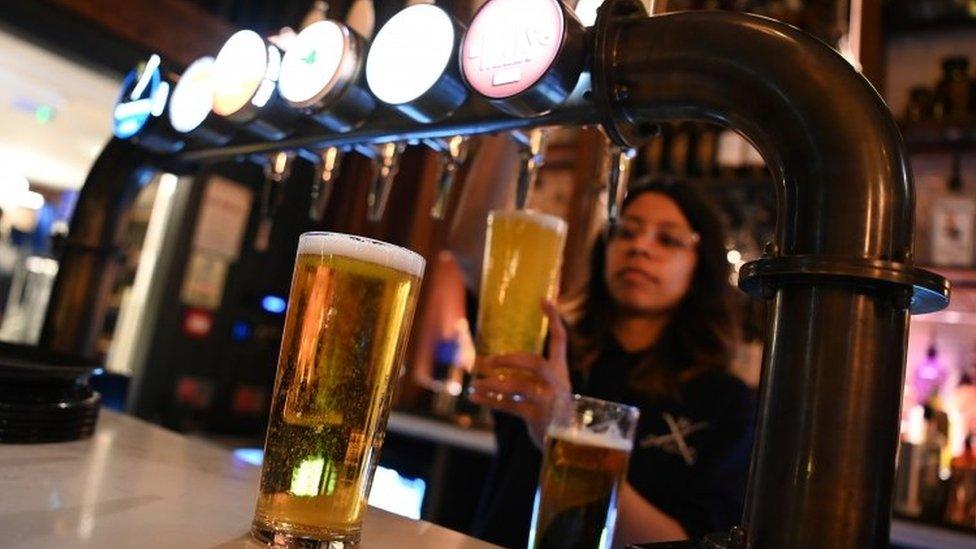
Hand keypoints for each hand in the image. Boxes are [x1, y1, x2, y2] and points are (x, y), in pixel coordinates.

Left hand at [469, 300, 571, 447]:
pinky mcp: (538, 417)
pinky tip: (476, 397)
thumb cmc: (552, 410)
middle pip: (533, 363)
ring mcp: (549, 400)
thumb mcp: (548, 388)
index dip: (554, 319)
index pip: (560, 339)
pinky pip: (510, 405)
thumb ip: (527, 376)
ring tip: (475, 384)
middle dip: (507, 360)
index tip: (544, 300)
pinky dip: (490, 401)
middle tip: (485, 361)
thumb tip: (490, 362)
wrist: (568, 443)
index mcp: (561, 370)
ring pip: (518, 386)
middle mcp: (558, 382)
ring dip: (492, 384)